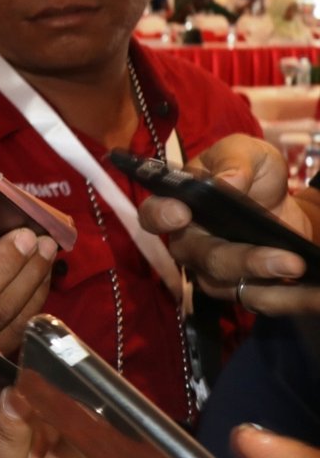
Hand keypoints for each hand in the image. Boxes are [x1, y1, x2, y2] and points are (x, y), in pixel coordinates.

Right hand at [137, 133, 319, 314]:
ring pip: (234, 287)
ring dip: (273, 284)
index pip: (155, 215)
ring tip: (306, 271)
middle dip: (245, 260)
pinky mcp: (244, 292)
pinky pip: (264, 302)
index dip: (162, 215)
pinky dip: (294, 299)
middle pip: (205, 259)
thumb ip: (236, 160)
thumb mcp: (250, 155)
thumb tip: (227, 181)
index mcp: (180, 205)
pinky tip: (316, 292)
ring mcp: (215, 274)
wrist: (283, 205)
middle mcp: (190, 244)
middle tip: (288, 260)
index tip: (181, 213)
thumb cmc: (253, 175)